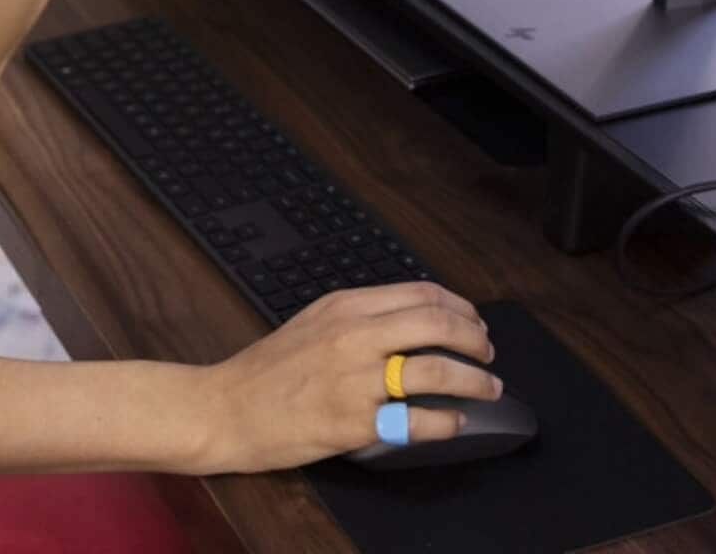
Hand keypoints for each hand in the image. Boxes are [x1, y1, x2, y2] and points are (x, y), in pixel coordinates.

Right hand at [192, 283, 498, 474]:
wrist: (227, 407)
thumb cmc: (267, 370)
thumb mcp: (314, 322)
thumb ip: (360, 316)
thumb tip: (412, 319)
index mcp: (346, 306)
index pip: (421, 294)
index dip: (460, 307)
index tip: (474, 322)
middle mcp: (354, 335)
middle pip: (437, 323)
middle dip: (475, 338)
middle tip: (489, 353)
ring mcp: (355, 380)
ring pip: (436, 369)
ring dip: (474, 380)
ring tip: (488, 388)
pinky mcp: (354, 422)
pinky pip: (418, 420)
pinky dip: (448, 422)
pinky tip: (455, 422)